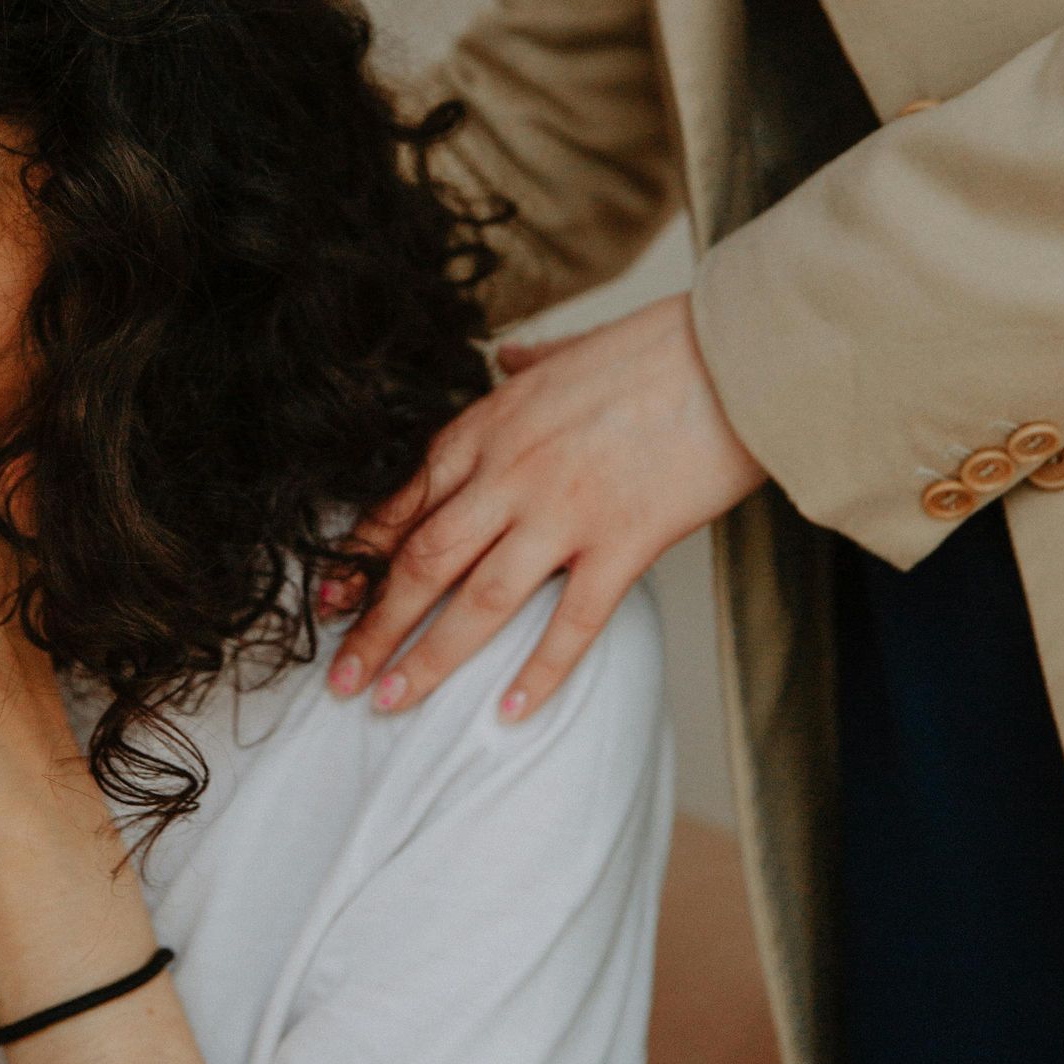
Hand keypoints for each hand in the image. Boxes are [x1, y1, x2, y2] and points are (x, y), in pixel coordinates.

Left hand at [330, 295, 765, 719]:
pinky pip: (571, 624)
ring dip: (428, 660)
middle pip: (422, 563)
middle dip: (374, 627)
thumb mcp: (568, 351)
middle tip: (342, 679)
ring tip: (392, 704)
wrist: (734, 352)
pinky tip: (507, 714)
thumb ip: (528, 367)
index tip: (329, 604)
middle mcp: (509, 474)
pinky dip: (537, 675)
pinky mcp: (622, 542)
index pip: (405, 505)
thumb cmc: (655, 349)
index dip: (360, 561)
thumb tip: (509, 358)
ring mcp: (563, 512)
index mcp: (487, 428)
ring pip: (476, 601)